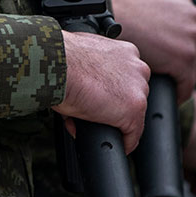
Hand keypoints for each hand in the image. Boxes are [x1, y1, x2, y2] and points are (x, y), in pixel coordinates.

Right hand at [54, 31, 149, 150]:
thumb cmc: (61, 60)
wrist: (56, 64)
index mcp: (125, 52)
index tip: (100, 101)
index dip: (112, 93)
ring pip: (133, 115)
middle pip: (133, 96)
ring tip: (93, 127)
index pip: (127, 79)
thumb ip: (92, 70)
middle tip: (92, 115)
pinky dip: (123, 143)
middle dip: (114, 107)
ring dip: (115, 122)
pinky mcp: (133, 110)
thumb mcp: (82, 60)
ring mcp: (138, 90)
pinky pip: (132, 135)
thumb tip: (85, 91)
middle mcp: (137, 68)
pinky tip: (111, 144)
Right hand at [106, 0, 195, 93]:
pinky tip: (170, 97)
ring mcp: (191, 36)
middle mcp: (192, 17)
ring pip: (191, 68)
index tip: (170, 64)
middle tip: (166, 77)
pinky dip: (179, 92)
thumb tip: (161, 37)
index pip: (188, 37)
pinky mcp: (185, 56)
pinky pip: (187, 83)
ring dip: (179, 78)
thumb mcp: (147, 10)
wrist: (109, 16)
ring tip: (167, 88)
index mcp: (184, 4)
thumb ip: (159, 22)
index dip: (178, 54)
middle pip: (193, 52)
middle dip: (180, 66)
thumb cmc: (119, 15)